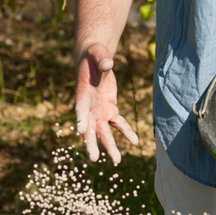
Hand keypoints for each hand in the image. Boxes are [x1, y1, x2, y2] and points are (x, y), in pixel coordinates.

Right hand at [74, 42, 139, 164]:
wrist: (95, 61)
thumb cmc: (94, 56)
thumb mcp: (97, 54)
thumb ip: (102, 59)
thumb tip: (109, 63)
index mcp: (82, 95)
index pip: (80, 109)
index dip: (81, 118)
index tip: (80, 130)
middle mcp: (89, 107)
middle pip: (89, 128)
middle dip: (91, 143)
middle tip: (94, 159)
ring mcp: (99, 111)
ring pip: (104, 132)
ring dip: (110, 145)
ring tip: (117, 161)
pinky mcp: (110, 110)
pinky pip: (118, 124)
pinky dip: (126, 132)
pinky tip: (135, 142)